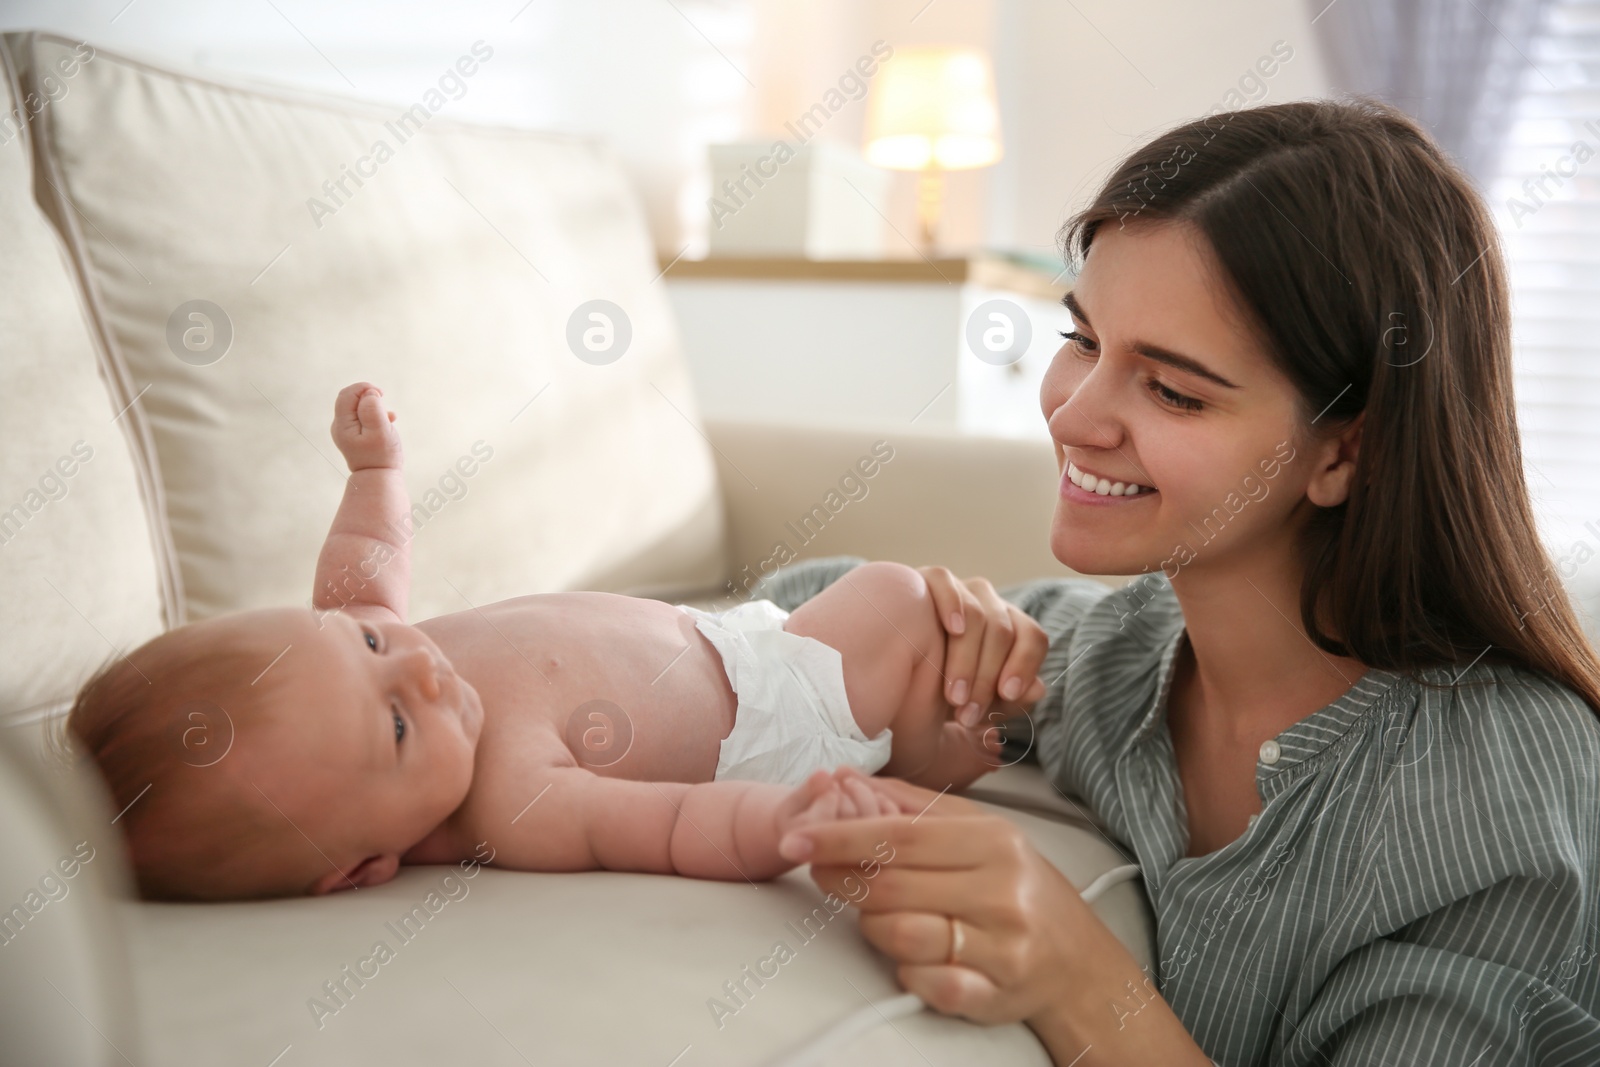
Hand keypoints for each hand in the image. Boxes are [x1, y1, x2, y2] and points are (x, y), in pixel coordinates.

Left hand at [330, 382, 401, 471]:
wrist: (379, 479)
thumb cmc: (382, 456)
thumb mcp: (380, 431)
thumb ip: (373, 409)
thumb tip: (369, 393)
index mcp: (342, 424)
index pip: (347, 394)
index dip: (364, 388)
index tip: (381, 394)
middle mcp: (340, 426)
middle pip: (350, 399)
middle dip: (369, 396)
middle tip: (384, 406)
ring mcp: (346, 431)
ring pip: (358, 407)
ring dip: (374, 407)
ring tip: (388, 419)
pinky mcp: (355, 435)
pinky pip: (362, 417)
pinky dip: (375, 415)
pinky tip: (388, 421)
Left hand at [778, 774, 1133, 1031]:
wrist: (1078, 960)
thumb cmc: (1015, 886)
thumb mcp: (977, 832)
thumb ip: (910, 803)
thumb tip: (843, 776)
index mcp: (994, 843)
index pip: (901, 835)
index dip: (841, 838)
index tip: (797, 839)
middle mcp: (1001, 892)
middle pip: (892, 887)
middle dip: (843, 881)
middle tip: (822, 873)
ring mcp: (1001, 947)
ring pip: (899, 936)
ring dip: (871, 926)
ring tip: (876, 913)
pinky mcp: (995, 995)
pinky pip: (924, 984)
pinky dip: (906, 972)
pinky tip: (912, 957)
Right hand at [917, 566, 1048, 727]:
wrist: (865, 694)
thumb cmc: (913, 709)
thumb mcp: (965, 719)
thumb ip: (1004, 707)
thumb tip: (1037, 688)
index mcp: (998, 637)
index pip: (1032, 638)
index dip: (1025, 665)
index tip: (1008, 696)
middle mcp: (980, 609)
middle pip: (1005, 630)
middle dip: (988, 678)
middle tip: (968, 714)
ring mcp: (950, 592)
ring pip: (979, 613)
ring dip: (968, 660)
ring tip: (952, 695)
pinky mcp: (917, 581)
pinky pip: (943, 580)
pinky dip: (953, 602)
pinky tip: (952, 629)